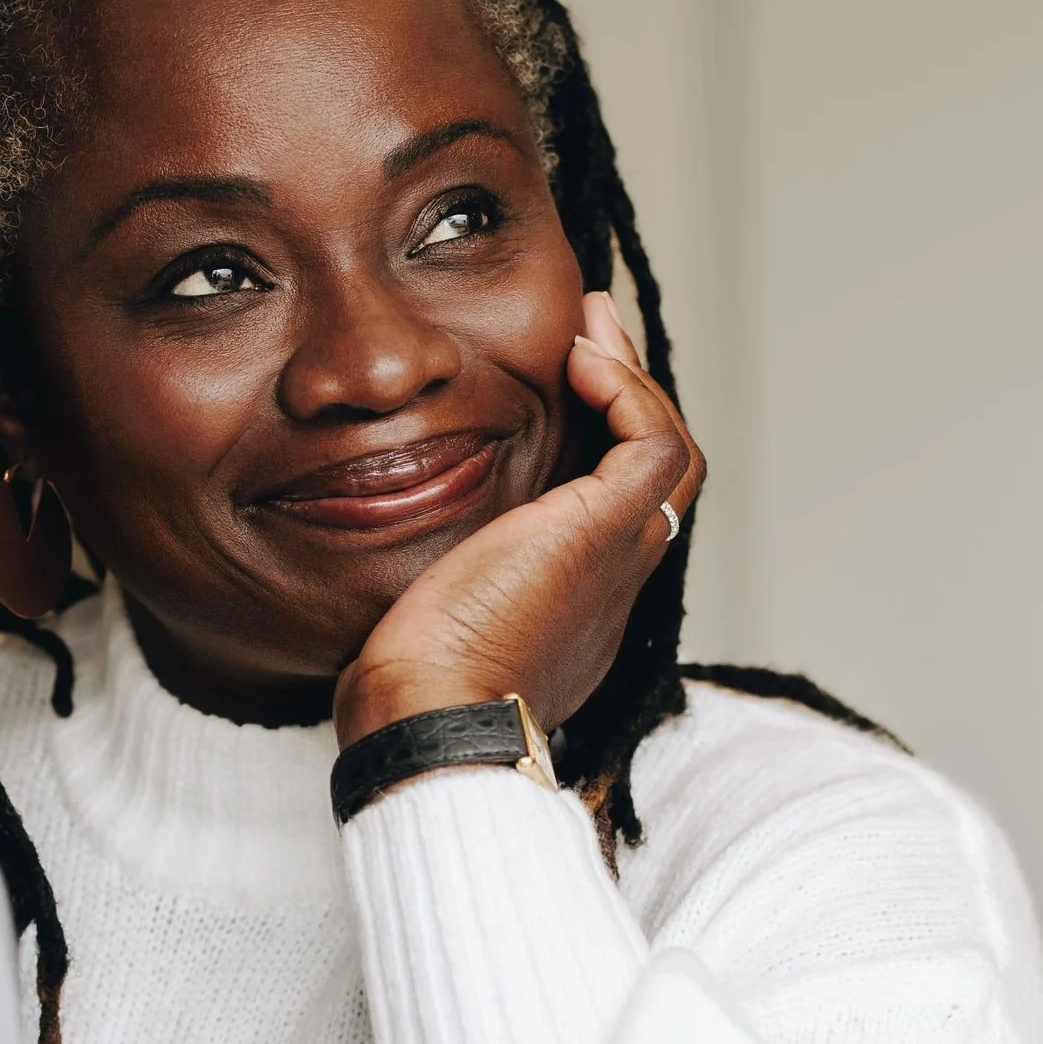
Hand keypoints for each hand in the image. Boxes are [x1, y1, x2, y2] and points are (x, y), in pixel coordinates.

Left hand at [333, 292, 705, 744]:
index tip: (556, 386)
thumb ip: (423, 576)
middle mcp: (608, 580)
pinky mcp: (605, 534)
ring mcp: (617, 557)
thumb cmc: (406, 688)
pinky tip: (580, 358)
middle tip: (587, 337)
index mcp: (568, 602)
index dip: (591, 442)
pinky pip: (653, 445)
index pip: (602, 507)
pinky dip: (627, 392)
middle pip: (647, 475)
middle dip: (622, 398)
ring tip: (592, 327)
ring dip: (633, 381)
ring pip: (666, 455)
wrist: (431, 716)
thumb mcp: (419, 614)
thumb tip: (376, 540)